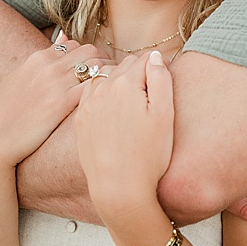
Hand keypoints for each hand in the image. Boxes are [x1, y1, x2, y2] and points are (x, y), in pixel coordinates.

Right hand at [0, 38, 104, 169]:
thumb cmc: (5, 113)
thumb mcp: (19, 78)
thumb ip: (42, 61)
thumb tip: (63, 40)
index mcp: (37, 58)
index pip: (74, 45)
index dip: (86, 57)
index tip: (91, 71)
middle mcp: (48, 67)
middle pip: (90, 51)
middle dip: (101, 62)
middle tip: (106, 80)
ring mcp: (55, 84)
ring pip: (96, 65)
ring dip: (106, 75)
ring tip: (109, 91)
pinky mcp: (61, 104)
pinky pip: (93, 86)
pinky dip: (103, 90)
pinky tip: (104, 103)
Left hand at [74, 52, 172, 220]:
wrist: (119, 188)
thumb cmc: (148, 154)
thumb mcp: (164, 115)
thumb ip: (161, 79)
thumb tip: (155, 57)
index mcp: (125, 84)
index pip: (145, 59)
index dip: (158, 65)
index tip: (166, 76)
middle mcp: (102, 89)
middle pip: (124, 65)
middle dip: (139, 71)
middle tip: (152, 89)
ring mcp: (88, 104)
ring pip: (105, 77)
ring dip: (119, 79)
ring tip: (133, 98)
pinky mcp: (80, 120)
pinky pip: (91, 94)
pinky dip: (102, 92)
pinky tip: (113, 107)